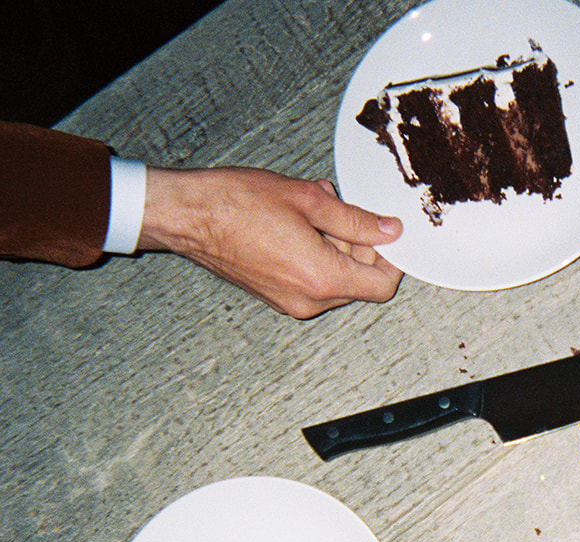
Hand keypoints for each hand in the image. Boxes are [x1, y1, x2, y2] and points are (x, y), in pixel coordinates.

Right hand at [138, 166, 403, 318]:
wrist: (186, 216)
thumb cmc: (235, 202)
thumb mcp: (308, 199)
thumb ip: (356, 220)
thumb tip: (389, 231)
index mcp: (322, 278)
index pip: (381, 286)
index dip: (391, 260)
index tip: (386, 236)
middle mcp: (308, 300)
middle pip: (359, 282)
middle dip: (358, 246)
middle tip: (338, 210)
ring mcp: (289, 302)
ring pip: (335, 280)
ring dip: (334, 246)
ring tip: (311, 211)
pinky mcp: (274, 297)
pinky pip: (311, 281)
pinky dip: (314, 255)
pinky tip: (295, 224)